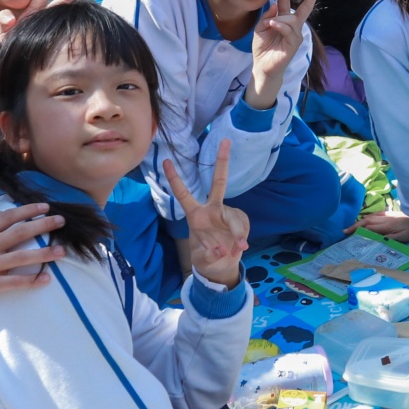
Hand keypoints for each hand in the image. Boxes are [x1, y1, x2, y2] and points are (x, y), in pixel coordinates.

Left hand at [0, 0, 85, 45]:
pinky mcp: (52, 35)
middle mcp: (41, 16)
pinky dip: (71, 21)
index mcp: (31, 12)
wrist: (15, 62)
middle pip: (55, 1)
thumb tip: (8, 16)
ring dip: (71, 5)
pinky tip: (82, 17)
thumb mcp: (5, 35)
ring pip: (60, 12)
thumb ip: (4, 24)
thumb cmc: (10, 46)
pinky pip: (62, 27)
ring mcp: (46, 25)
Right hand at [0, 203, 63, 314]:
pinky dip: (31, 280)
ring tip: (61, 251)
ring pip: (21, 257)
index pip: (6, 218)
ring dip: (44, 253)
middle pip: (18, 233)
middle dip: (42, 225)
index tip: (45, 207)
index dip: (27, 211)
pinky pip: (14, 282)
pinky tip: (46, 278)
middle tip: (61, 222)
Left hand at [164, 145, 249, 287]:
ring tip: (238, 248)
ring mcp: (227, 213)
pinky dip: (243, 238)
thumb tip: (221, 250)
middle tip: (225, 142)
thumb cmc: (206, 259)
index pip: (183, 194)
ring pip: (234, 216)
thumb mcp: (202, 260)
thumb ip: (209, 255)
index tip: (165, 161)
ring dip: (237, 232)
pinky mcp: (240, 220)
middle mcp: (212, 209)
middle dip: (223, 161)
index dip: (174, 179)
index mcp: (195, 215)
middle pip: (219, 183)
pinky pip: (243, 225)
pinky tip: (239, 247)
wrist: (222, 266)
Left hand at [246, 0, 320, 109]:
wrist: (262, 66)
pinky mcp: (295, 43)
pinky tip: (272, 25)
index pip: (286, 1)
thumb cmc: (262, 48)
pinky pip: (289, 29)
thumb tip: (276, 5)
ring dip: (278, 19)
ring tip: (269, 24)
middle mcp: (292, 26)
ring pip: (291, 19)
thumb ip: (267, 15)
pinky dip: (279, 25)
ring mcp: (296, 35)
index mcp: (283, 20)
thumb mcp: (260, 28)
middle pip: (304, 7)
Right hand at [348, 211, 408, 243]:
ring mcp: (388, 215)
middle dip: (355, 225)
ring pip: (371, 217)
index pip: (367, 227)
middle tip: (345, 231)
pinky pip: (377, 214)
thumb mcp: (403, 238)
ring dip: (361, 221)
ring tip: (353, 226)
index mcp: (386, 225)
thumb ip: (389, 239)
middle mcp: (385, 219)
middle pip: (366, 221)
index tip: (346, 233)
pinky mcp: (392, 214)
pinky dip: (369, 217)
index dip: (356, 230)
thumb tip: (375, 240)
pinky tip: (368, 219)